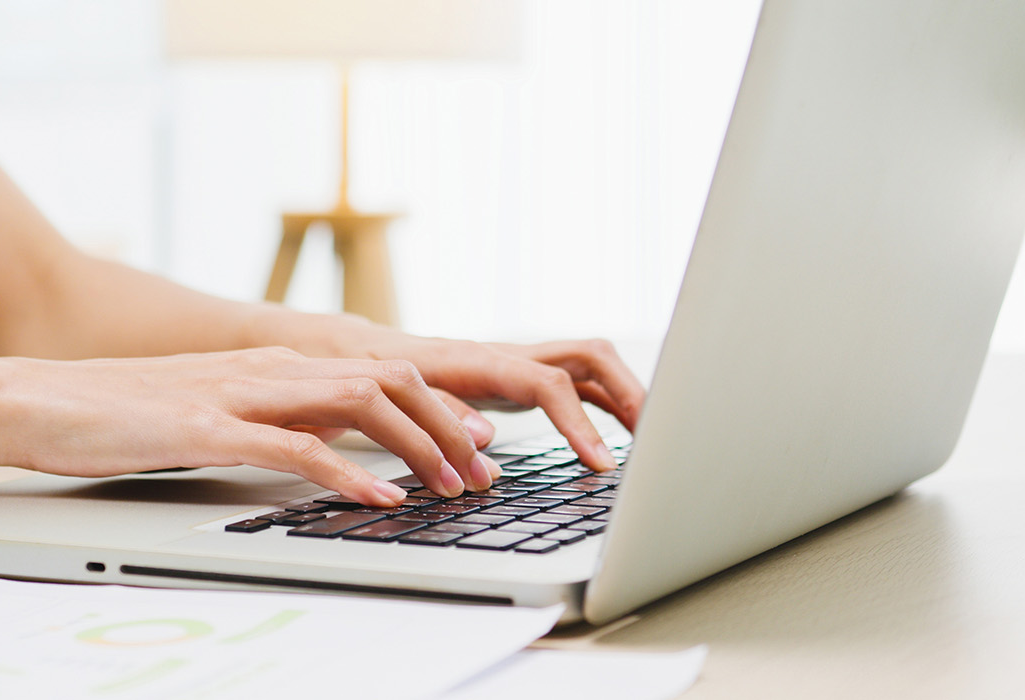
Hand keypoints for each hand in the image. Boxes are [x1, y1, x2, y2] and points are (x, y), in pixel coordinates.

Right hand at [0, 348, 495, 506]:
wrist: (38, 399)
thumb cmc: (123, 415)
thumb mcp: (217, 413)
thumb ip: (275, 422)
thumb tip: (329, 451)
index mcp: (277, 366)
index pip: (383, 375)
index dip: (441, 410)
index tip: (481, 446)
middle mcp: (271, 370)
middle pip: (392, 381)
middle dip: (449, 427)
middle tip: (484, 473)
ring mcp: (241, 395)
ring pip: (360, 402)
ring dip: (417, 446)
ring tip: (447, 486)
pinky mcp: (208, 428)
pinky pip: (296, 446)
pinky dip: (347, 473)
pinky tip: (376, 500)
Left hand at [347, 334, 646, 473]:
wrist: (369, 351)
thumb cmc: (381, 373)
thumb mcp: (399, 396)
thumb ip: (442, 413)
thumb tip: (483, 440)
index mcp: (483, 360)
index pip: (549, 384)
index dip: (580, 423)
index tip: (602, 463)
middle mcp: (511, 356)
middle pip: (589, 357)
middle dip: (629, 393)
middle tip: (655, 440)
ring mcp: (521, 363)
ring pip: (592, 365)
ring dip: (627, 395)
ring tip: (654, 438)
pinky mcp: (523, 376)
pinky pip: (579, 383)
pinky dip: (606, 404)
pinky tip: (621, 434)